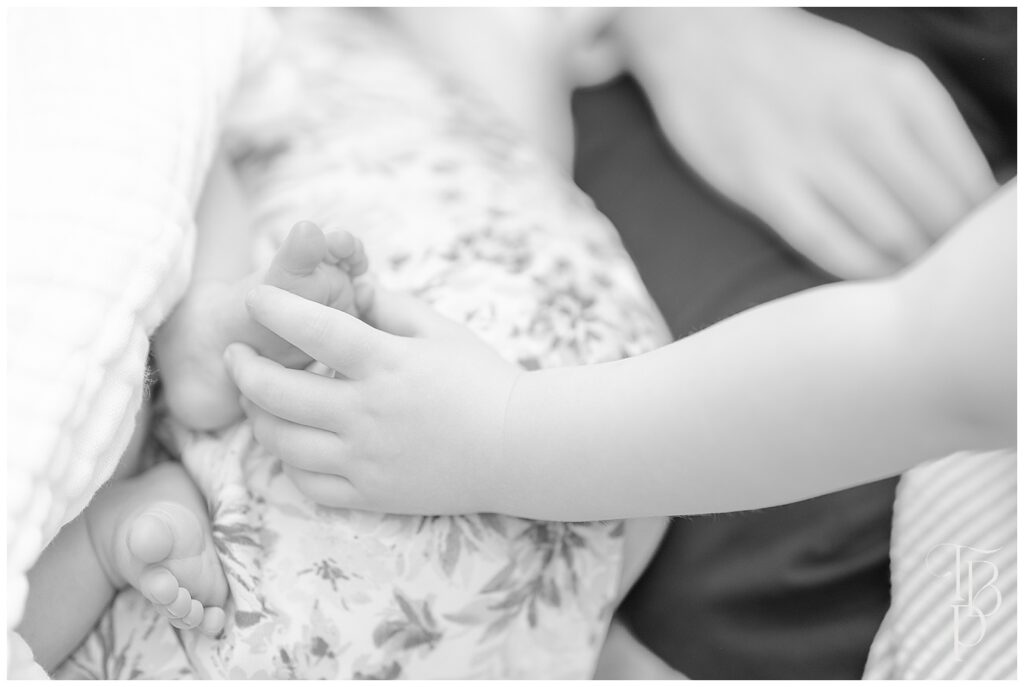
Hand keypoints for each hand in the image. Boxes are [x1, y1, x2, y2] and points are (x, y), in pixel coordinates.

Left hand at [223, 285, 520, 513]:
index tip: (254, 298)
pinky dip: (290, 463)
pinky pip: (309, 484)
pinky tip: (292, 444)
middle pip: (278, 393)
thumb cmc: (482, 380)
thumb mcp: (441, 329)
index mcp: (387, 363)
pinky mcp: (372, 494)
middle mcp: (368, 412)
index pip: (315, 331)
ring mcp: (366, 458)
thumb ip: (389, 306)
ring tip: (257, 400)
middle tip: (235, 354)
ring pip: (283, 443)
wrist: (518, 447)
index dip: (276, 309)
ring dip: (259, 417)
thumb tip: (350, 287)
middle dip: (244, 369)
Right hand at [616, 8, 996, 278]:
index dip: (976, 231)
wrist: (701, 35)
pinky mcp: (765, 184)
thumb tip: (963, 190)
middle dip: (945, 257)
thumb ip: (917, 125)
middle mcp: (867, 118)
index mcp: (904, 86)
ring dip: (906, 269)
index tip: (968, 254)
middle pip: (936, 215)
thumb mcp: (873, 71)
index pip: (970, 180)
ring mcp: (814, 153)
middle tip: (938, 279)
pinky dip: (856, 270)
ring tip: (906, 286)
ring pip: (890, 234)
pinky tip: (866, 277)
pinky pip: (827, 244)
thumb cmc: (791, 61)